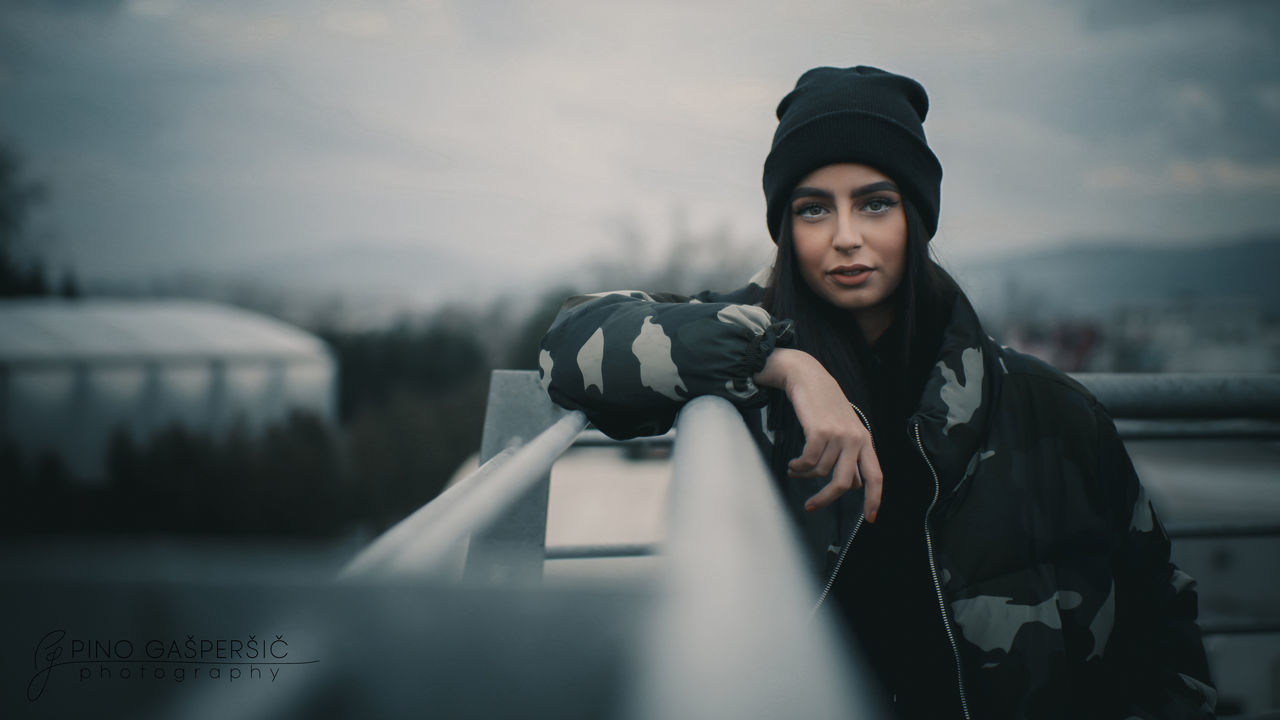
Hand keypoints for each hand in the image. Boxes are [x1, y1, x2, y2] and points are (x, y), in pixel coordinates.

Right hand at [754, 348, 882, 521]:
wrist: (806, 376)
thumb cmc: (824, 404)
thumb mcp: (844, 428)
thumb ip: (851, 454)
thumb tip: (853, 485)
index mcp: (865, 440)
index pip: (876, 475)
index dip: (874, 499)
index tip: (869, 518)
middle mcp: (855, 439)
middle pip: (845, 483)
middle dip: (827, 498)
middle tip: (811, 506)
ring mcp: (838, 435)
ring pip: (820, 471)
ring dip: (804, 474)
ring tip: (796, 468)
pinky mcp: (819, 431)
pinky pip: (808, 462)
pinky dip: (798, 466)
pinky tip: (793, 464)